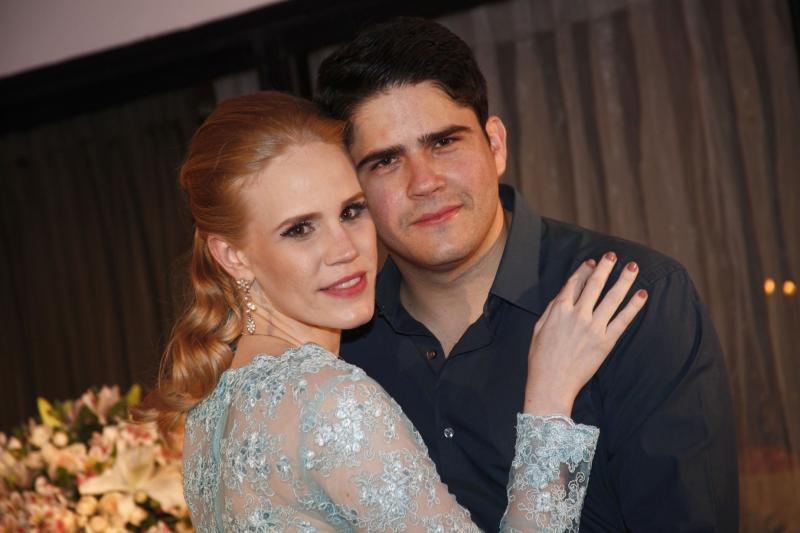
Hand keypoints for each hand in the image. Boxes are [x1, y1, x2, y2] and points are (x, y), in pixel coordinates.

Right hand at [523, 252, 647, 415]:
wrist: (551, 383)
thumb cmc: (541, 358)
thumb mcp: (538, 328)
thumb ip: (552, 308)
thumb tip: (563, 293)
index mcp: (559, 309)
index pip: (575, 283)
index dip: (584, 271)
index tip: (592, 263)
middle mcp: (578, 314)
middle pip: (594, 285)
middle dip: (605, 268)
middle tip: (613, 255)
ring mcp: (593, 327)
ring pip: (612, 297)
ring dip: (623, 279)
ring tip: (632, 267)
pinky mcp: (606, 341)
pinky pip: (623, 319)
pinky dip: (634, 305)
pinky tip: (642, 294)